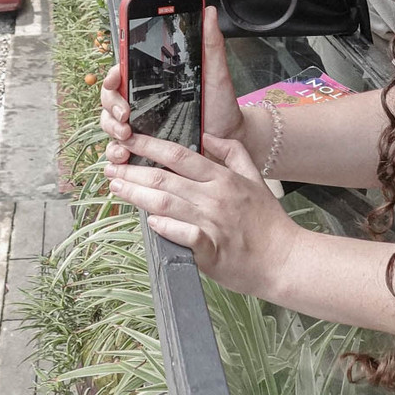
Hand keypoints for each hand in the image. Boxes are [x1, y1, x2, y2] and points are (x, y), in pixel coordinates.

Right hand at [101, 6, 244, 160]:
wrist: (229, 140)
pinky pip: (117, 151)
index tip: (116, 75)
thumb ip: (210, 44)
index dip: (113, 72)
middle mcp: (141, 101)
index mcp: (153, 80)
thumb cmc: (219, 105)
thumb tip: (209, 11)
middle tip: (125, 113)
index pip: (122, 71)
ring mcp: (139, 125)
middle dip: (111, 104)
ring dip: (110, 129)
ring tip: (125, 137)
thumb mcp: (216, 74)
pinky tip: (123, 156)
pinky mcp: (142, 149)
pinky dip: (114, 154)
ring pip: (108, 123)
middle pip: (109, 98)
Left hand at [103, 132, 297, 296]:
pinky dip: (164, 227)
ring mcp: (212, 223)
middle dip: (133, 170)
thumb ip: (233, 152)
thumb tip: (209, 135)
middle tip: (109, 166)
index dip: (149, 146)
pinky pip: (182, 235)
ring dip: (137, 195)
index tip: (128, 140)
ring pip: (166, 204)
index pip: (179, 155)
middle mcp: (214, 197)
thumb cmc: (268, 221)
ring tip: (116, 188)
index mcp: (222, 178)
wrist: (285, 259)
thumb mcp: (255, 178)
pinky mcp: (211, 251)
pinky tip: (147, 222)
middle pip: (165, 178)